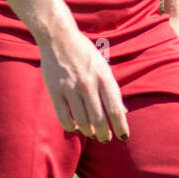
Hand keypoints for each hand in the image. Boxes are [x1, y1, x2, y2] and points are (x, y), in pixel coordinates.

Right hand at [38, 21, 129, 143]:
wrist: (59, 38)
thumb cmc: (85, 54)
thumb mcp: (104, 68)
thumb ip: (112, 90)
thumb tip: (122, 113)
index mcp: (104, 78)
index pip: (115, 110)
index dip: (120, 127)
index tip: (123, 137)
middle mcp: (88, 84)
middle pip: (99, 120)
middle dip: (104, 134)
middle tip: (105, 139)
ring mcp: (70, 88)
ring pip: (82, 122)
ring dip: (89, 132)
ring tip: (91, 133)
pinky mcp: (55, 91)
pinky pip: (63, 117)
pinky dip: (70, 127)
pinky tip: (74, 127)